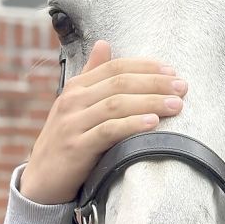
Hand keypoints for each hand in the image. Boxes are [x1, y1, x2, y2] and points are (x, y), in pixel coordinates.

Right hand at [19, 40, 186, 204]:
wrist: (42, 180)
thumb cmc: (67, 141)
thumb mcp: (76, 106)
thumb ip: (92, 76)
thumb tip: (104, 44)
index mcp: (76, 87)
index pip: (115, 67)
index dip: (146, 67)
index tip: (172, 71)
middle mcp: (73, 101)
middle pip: (120, 83)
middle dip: (155, 83)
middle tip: (182, 87)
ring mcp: (73, 124)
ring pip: (117, 105)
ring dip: (151, 102)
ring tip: (176, 105)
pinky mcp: (77, 148)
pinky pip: (108, 131)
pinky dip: (132, 125)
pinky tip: (153, 123)